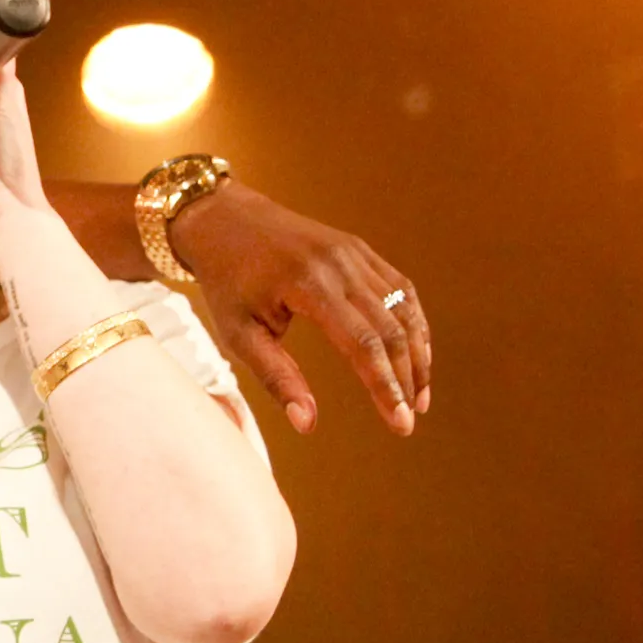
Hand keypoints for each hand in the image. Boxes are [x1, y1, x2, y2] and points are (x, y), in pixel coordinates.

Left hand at [168, 183, 429, 436]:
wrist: (224, 218)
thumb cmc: (227, 281)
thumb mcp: (238, 333)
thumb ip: (276, 377)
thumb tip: (306, 424)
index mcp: (309, 284)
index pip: (363, 343)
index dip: (386, 386)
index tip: (400, 424)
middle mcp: (340, 264)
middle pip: (391, 329)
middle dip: (406, 379)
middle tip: (408, 421)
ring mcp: (354, 252)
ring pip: (404, 308)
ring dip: (417, 354)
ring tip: (418, 396)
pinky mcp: (360, 249)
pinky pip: (400, 289)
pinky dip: (412, 324)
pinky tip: (414, 354)